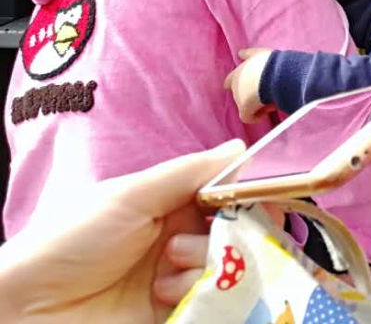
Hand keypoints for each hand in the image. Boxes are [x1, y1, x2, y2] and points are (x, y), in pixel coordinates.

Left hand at [0, 139, 244, 322]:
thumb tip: (241, 147)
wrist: (27, 311)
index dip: (248, 196)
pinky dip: (197, 296)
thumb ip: (191, 172)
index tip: (260, 199)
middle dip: (231, 234)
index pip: (228, 194)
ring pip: (230, 268)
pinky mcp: (174, 314)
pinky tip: (163, 297)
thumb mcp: (130, 195)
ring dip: (204, 266)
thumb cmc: (69, 242)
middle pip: (238, 232)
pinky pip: (214, 302)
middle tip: (201, 239)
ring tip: (165, 273)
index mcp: (169, 203)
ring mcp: (177, 279)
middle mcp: (179, 238)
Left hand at [223, 48, 273, 122]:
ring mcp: (238, 98)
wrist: (275, 74)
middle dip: (251, 94)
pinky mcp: (244, 110)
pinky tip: (267, 110)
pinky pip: (249, 117)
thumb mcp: (260, 53)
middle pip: (240, 93)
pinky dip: (257, 116)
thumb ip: (249, 54)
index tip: (248, 85)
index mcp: (238, 72)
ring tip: (271, 98)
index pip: (230, 80)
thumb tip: (240, 53)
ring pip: (247, 105)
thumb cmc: (271, 63)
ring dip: (257, 103)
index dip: (237, 84)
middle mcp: (235, 85)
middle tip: (266, 91)